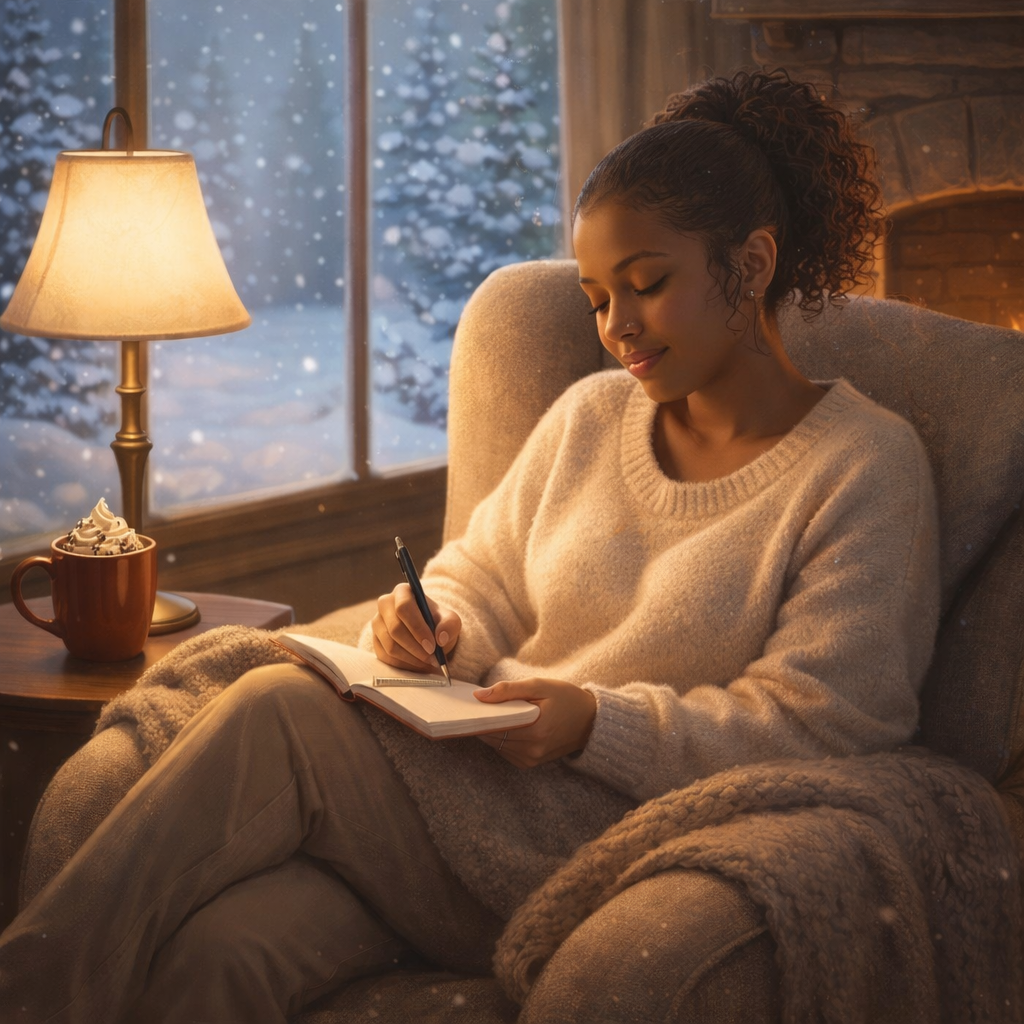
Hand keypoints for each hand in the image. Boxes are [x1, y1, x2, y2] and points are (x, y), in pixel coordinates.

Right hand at [371, 583, 460, 671]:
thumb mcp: (450, 620)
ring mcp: (377, 623)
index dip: (417, 628)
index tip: (432, 646)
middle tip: (432, 658)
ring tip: (428, 662)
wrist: (428, 633)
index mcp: (403, 592)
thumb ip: (450, 625)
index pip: (404, 607)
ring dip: (412, 659)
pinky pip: (386, 657)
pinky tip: (418, 664)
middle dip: (416, 648)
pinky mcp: (375, 641)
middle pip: (395, 629)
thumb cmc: (438, 623)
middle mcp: (385, 604)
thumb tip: (440, 638)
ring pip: (390, 646)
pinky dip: (404, 665)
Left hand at [475, 678, 596, 768]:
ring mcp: (531, 759)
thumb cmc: (566, 698)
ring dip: (492, 730)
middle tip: (481, 705)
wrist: (591, 721)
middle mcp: (532, 750)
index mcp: (535, 730)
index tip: (472, 705)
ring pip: (496, 745)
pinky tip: (509, 725)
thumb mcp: (539, 686)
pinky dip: (502, 738)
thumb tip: (479, 696)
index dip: (479, 715)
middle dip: (484, 721)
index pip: (493, 726)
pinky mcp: (530, 763)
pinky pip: (505, 751)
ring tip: (497, 712)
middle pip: (492, 737)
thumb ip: (508, 690)